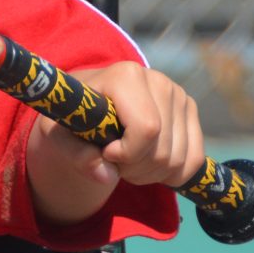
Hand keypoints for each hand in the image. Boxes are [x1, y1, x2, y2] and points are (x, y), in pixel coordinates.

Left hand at [27, 61, 204, 223]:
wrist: (87, 108)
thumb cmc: (71, 119)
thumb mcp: (59, 136)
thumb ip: (76, 154)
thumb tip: (106, 175)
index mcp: (125, 76)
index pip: (147, 128)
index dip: (126, 153)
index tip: (105, 151)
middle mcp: (157, 80)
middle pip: (162, 149)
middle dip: (135, 169)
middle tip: (112, 161)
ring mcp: (178, 95)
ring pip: (179, 159)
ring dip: (150, 174)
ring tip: (126, 160)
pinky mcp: (189, 111)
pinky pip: (194, 159)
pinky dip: (172, 174)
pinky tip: (148, 166)